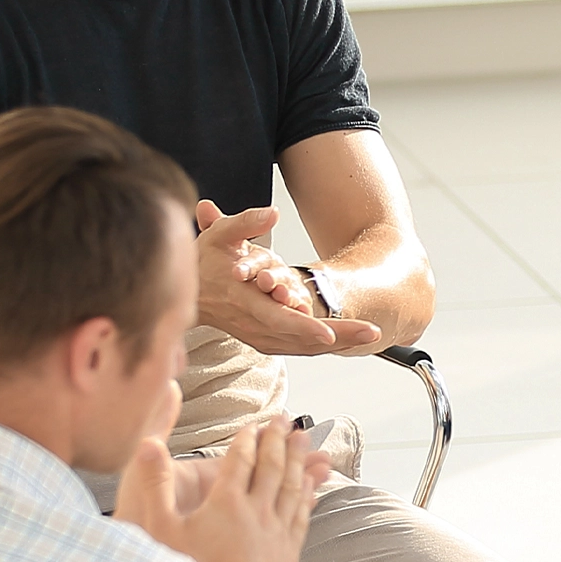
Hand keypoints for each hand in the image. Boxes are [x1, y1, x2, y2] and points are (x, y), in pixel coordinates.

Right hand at [114, 413, 332, 561]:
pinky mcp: (289, 554)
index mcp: (226, 503)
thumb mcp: (160, 533)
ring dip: (298, 460)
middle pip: (273, 466)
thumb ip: (154, 486)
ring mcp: (277, 533)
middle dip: (278, 440)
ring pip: (293, 486)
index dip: (248, 439)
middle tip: (286, 420)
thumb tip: (147, 445)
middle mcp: (257, 512)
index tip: (253, 424)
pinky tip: (311, 487)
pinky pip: (302, 514)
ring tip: (304, 440)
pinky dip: (308, 494)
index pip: (241, 460)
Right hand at [195, 200, 381, 356]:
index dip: (304, 327)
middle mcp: (256, 326)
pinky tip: (350, 341)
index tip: (328, 332)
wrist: (188, 294)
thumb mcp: (220, 235)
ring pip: (305, 346)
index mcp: (245, 302)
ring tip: (371, 336)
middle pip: (302, 338)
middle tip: (372, 333)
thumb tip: (272, 213)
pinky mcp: (267, 340)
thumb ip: (246, 223)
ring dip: (339, 343)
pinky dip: (325, 346)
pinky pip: (300, 347)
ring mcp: (262, 337)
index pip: (278, 319)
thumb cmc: (204, 262)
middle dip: (339, 336)